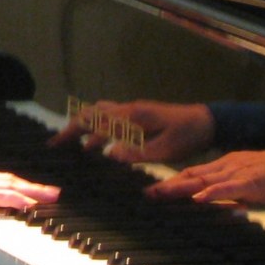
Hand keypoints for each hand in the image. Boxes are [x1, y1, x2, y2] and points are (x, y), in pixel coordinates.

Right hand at [51, 100, 215, 164]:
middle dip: (73, 127)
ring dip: (87, 128)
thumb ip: (136, 152)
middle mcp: (130, 110)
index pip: (95, 120)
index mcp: (132, 116)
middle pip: (93, 113)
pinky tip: (100, 145)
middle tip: (58, 145)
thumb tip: (109, 154)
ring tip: (76, 148)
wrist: (208, 123)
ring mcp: (134, 112)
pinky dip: (100, 128)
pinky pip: (113, 119)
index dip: (73, 131)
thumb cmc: (188, 137)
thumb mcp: (164, 150)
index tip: (56, 144)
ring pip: (102, 114)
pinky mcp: (140, 117)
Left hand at [144, 148, 264, 205]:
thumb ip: (235, 195)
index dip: (175, 181)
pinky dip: (211, 193)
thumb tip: (224, 208)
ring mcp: (237, 173)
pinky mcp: (249, 182)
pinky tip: (198, 198)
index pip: (196, 173)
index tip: (157, 188)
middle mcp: (228, 166)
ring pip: (203, 180)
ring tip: (161, 192)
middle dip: (169, 185)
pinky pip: (226, 188)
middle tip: (148, 193)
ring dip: (181, 187)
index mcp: (228, 165)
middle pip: (193, 176)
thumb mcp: (251, 185)